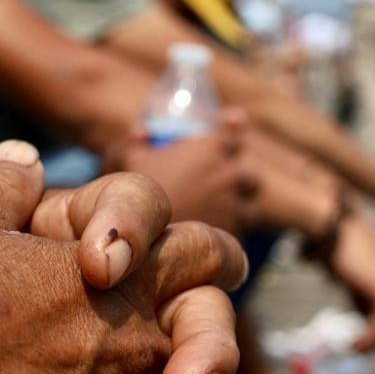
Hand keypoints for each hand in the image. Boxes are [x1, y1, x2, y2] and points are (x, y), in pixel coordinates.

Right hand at [111, 110, 257, 235]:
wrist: (140, 239)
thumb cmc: (131, 195)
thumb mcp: (124, 158)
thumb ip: (134, 141)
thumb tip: (144, 132)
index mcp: (210, 147)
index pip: (235, 136)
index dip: (232, 137)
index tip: (225, 144)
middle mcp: (230, 175)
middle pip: (250, 178)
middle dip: (239, 183)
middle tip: (219, 192)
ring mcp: (236, 207)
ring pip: (251, 209)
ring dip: (239, 212)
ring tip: (217, 222)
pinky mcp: (235, 237)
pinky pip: (240, 236)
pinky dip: (228, 237)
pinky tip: (210, 242)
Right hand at [311, 209, 374, 350]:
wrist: (331, 225)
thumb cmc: (334, 243)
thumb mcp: (352, 272)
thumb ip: (360, 291)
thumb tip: (359, 311)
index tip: (361, 338)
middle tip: (357, 349)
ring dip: (374, 344)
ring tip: (353, 349)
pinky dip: (369, 340)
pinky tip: (352, 345)